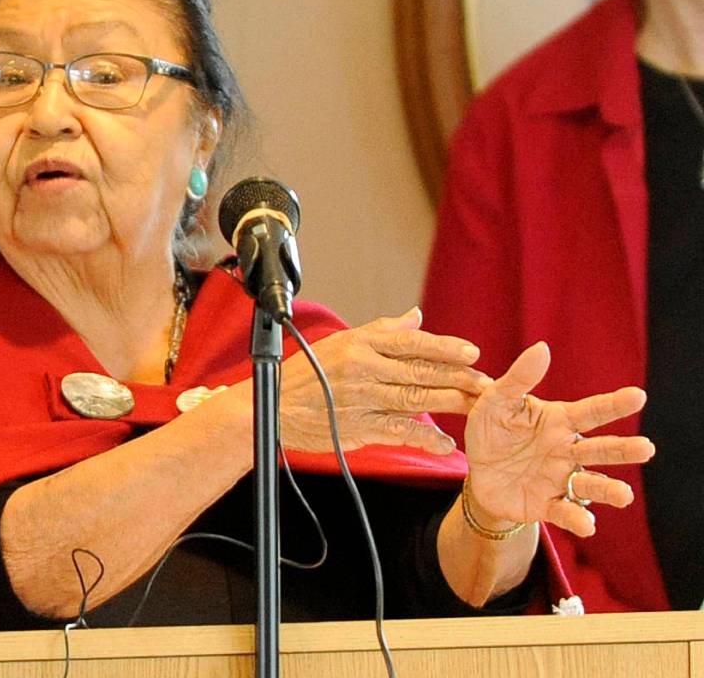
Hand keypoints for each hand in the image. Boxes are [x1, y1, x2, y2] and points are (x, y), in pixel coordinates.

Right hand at [278, 307, 491, 454]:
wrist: (272, 409)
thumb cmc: (306, 375)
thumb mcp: (341, 343)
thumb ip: (382, 331)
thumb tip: (416, 316)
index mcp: (360, 344)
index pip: (410, 342)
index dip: (444, 347)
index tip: (472, 353)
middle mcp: (363, 368)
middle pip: (420, 370)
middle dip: (458, 377)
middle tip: (487, 384)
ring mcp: (361, 398)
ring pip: (416, 398)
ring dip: (451, 403)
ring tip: (477, 407)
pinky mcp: (358, 427)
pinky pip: (399, 431)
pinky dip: (425, 437)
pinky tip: (445, 443)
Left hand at [464, 342, 653, 536]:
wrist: (478, 472)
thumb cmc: (492, 431)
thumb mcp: (496, 401)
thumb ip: (519, 379)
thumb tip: (542, 348)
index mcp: (558, 422)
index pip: (590, 411)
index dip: (613, 404)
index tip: (638, 396)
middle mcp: (567, 451)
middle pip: (600, 450)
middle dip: (623, 450)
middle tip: (646, 448)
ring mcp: (560, 479)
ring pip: (591, 484)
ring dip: (609, 490)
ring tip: (623, 495)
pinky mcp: (547, 504)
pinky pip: (566, 512)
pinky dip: (578, 519)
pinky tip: (587, 525)